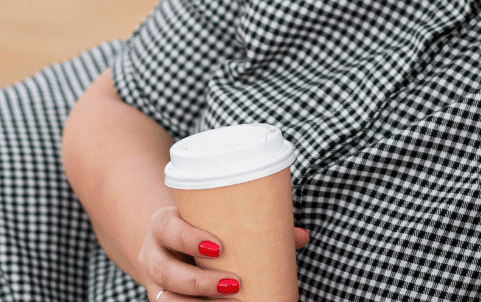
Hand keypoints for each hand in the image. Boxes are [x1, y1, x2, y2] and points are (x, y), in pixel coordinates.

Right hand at [138, 205, 309, 300]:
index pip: (169, 230)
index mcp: (162, 225)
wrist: (163, 241)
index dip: (189, 239)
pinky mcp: (161, 299)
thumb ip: (252, 221)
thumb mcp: (212, 215)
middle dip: (200, 282)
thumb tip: (301, 236)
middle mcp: (152, 255)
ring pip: (166, 299)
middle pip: (168, 273)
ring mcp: (154, 282)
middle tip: (235, 283)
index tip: (219, 247)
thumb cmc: (197, 223)